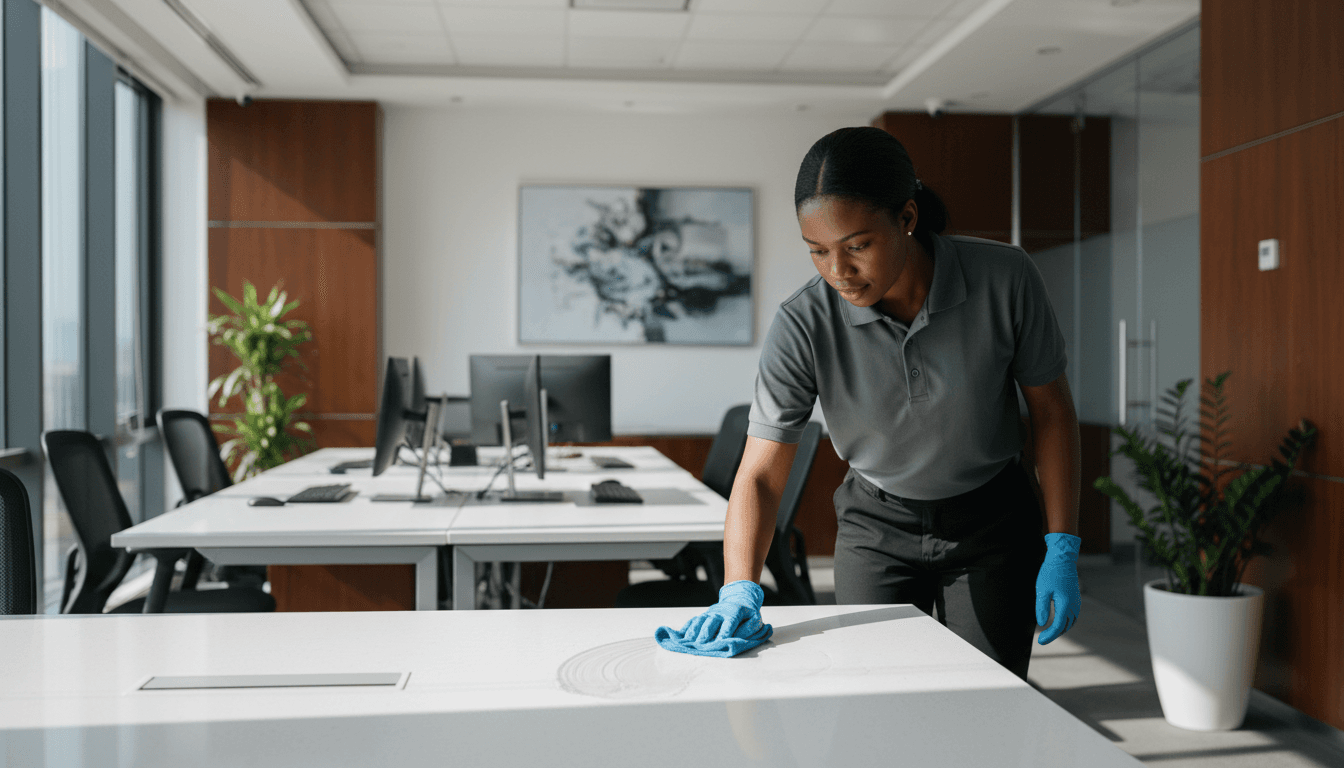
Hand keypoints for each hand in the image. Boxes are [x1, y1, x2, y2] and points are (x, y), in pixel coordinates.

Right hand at [655, 580, 772, 657]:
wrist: (739, 598)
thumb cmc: (748, 614)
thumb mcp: (755, 619)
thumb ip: (749, 629)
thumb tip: (739, 639)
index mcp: (734, 612)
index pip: (729, 623)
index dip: (725, 632)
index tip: (720, 642)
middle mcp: (719, 612)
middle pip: (711, 622)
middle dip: (705, 633)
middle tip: (700, 645)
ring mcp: (710, 613)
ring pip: (700, 621)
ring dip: (693, 632)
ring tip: (687, 642)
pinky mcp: (704, 615)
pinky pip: (693, 621)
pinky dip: (687, 628)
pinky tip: (680, 636)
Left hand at [1035, 532, 1080, 643]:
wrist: (1063, 559)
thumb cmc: (1050, 573)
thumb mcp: (1042, 590)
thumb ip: (1042, 607)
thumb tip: (1042, 623)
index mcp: (1066, 604)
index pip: (1058, 626)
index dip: (1049, 635)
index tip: (1040, 641)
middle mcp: (1074, 605)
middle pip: (1066, 626)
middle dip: (1054, 634)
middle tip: (1042, 639)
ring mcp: (1077, 602)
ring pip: (1071, 622)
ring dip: (1061, 629)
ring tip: (1049, 633)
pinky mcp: (1076, 599)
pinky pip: (1073, 616)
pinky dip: (1066, 622)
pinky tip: (1058, 622)